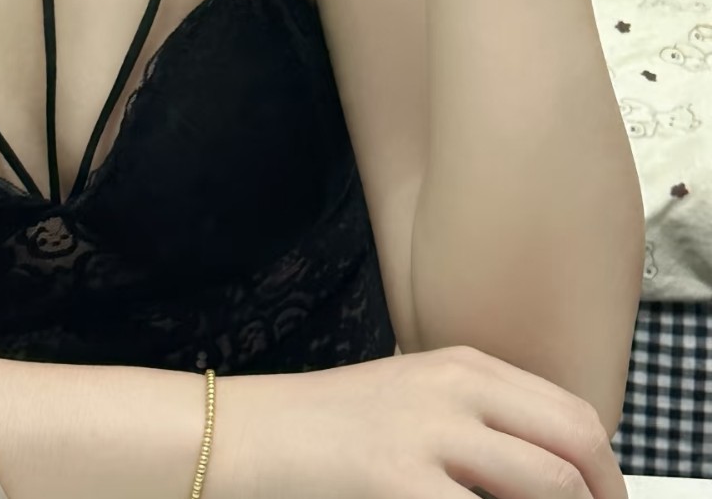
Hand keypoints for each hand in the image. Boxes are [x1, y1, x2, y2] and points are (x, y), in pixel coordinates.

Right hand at [209, 345, 627, 498]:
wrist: (245, 433)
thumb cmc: (324, 430)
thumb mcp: (412, 402)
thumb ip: (476, 423)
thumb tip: (548, 476)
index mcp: (462, 366)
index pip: (573, 416)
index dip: (607, 474)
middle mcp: (454, 389)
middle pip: (575, 446)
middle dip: (602, 498)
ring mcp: (428, 435)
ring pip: (548, 487)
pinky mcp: (398, 482)